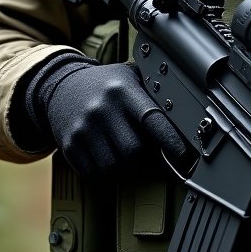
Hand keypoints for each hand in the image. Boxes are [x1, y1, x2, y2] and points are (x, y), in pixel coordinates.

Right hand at [25, 55, 187, 176]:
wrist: (60, 86)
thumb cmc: (106, 84)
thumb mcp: (130, 77)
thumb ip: (155, 94)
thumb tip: (190, 117)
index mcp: (122, 90)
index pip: (153, 121)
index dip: (172, 142)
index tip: (186, 156)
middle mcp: (101, 110)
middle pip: (134, 151)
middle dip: (147, 158)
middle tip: (151, 154)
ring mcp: (83, 129)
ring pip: (116, 167)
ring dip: (128, 169)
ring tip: (129, 154)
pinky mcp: (70, 146)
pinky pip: (95, 174)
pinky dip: (108, 173)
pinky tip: (110, 157)